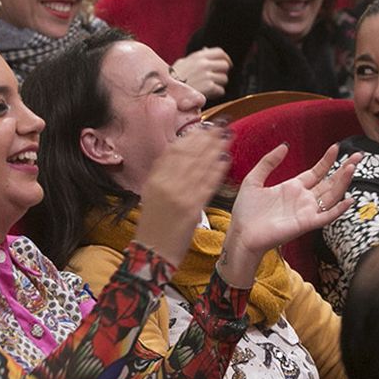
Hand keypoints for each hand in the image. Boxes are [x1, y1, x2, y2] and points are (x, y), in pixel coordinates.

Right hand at [132, 124, 231, 266]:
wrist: (153, 252)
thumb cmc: (154, 226)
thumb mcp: (151, 195)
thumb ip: (163, 175)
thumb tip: (177, 155)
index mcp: (154, 179)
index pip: (175, 150)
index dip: (191, 136)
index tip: (203, 126)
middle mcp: (165, 184)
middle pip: (189, 154)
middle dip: (207, 137)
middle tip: (221, 125)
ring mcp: (178, 195)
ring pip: (200, 166)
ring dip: (216, 149)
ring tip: (227, 137)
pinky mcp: (191, 208)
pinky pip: (207, 185)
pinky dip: (217, 171)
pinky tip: (227, 160)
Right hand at [172, 47, 230, 100]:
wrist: (166, 92)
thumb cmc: (173, 80)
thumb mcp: (182, 63)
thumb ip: (196, 57)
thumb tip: (206, 49)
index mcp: (198, 56)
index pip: (220, 52)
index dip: (225, 59)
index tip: (226, 65)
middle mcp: (203, 64)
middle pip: (225, 66)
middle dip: (222, 73)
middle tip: (215, 80)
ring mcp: (206, 75)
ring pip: (224, 79)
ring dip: (218, 85)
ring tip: (207, 88)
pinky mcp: (208, 87)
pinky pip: (221, 90)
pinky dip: (215, 94)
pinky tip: (206, 94)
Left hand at [219, 144, 356, 285]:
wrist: (241, 234)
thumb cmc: (246, 212)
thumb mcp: (254, 180)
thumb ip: (268, 162)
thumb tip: (285, 146)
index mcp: (292, 187)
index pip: (316, 172)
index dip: (327, 160)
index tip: (336, 147)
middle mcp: (303, 199)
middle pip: (329, 182)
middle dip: (344, 169)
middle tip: (358, 155)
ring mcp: (306, 211)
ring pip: (331, 195)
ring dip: (342, 182)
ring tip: (351, 168)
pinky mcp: (305, 224)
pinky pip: (326, 217)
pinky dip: (338, 209)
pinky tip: (349, 199)